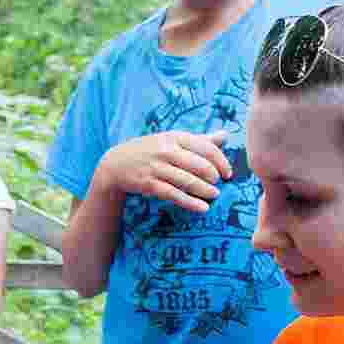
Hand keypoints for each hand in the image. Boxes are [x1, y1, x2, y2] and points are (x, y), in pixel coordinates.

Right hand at [96, 130, 232, 212]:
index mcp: (174, 137)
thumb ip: (199, 140)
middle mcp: (166, 151)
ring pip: (187, 180)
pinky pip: (174, 194)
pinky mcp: (149, 184)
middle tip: (218, 184)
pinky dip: (190, 202)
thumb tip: (225, 135)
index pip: (205, 147)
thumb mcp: (172, 140)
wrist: (116, 163)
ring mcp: (156, 168)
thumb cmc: (150, 151)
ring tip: (214, 195)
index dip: (220, 161)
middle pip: (198, 164)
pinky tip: (202, 208)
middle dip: (212, 176)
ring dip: (204, 190)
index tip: (228, 173)